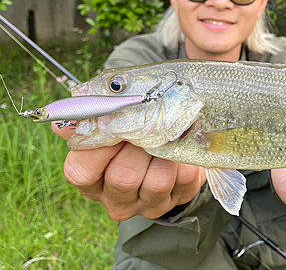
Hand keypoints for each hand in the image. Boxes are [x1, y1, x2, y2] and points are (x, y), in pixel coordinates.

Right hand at [52, 122, 205, 220]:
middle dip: (137, 146)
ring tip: (164, 137)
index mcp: (91, 180)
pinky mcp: (178, 199)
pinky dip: (184, 157)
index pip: (82, 171)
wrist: (168, 151)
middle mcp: (117, 199)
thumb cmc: (131, 137)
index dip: (99, 145)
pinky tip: (180, 148)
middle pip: (123, 177)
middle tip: (145, 125)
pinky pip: (183, 177)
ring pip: (156, 180)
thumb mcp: (107, 127)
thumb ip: (87, 122)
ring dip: (163, 152)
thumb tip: (62, 123)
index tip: (115, 122)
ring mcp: (148, 204)